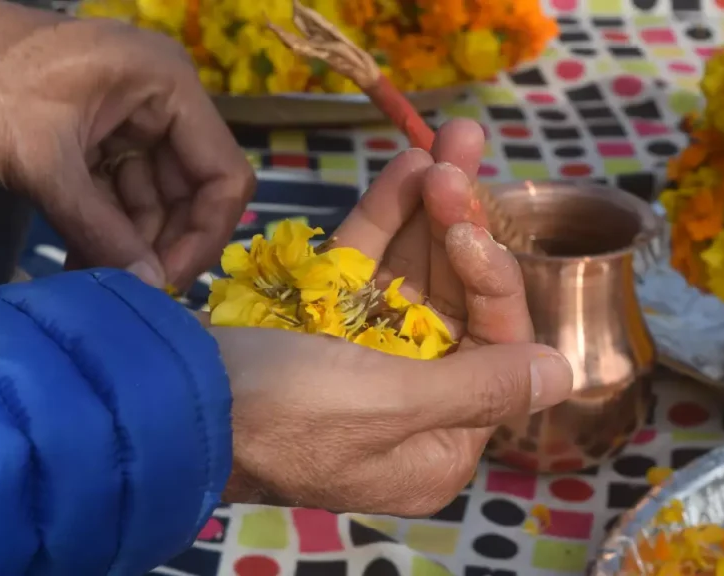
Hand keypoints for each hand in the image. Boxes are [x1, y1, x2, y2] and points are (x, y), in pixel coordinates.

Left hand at [0, 1, 253, 287]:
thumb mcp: (42, 162)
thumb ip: (99, 227)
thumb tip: (151, 287)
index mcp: (168, 86)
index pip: (223, 172)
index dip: (206, 232)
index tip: (171, 280)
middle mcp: (163, 101)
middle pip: (193, 190)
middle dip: (164, 243)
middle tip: (133, 290)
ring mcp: (134, 118)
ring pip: (158, 198)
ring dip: (132, 243)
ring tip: (98, 282)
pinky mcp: (105, 135)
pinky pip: (123, 192)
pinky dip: (108, 228)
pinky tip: (85, 262)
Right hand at [211, 119, 573, 513]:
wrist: (160, 403)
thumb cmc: (278, 417)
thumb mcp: (386, 405)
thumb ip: (480, 386)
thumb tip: (563, 375)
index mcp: (433, 443)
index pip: (492, 353)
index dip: (488, 283)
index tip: (466, 228)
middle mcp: (407, 404)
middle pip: (452, 303)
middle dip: (458, 225)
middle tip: (461, 149)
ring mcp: (364, 362)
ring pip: (411, 275)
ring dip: (427, 208)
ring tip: (444, 140)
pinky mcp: (323, 327)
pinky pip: (366, 270)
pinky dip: (383, 222)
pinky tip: (404, 168)